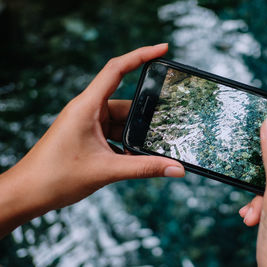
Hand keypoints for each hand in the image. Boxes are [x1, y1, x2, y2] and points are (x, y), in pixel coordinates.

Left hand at [0, 44, 184, 237]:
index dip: (140, 55)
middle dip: (146, 115)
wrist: (27, 194)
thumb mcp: (107, 170)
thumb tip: (176, 169)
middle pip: (126, 104)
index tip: (162, 49)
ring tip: (154, 146)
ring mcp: (87, 123)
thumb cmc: (56, 177)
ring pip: (121, 122)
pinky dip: (126, 144)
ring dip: (135, 134)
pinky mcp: (88, 136)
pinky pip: (114, 134)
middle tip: (168, 123)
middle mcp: (87, 110)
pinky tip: (136, 157)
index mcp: (87, 106)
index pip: (117, 69)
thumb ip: (145, 168)